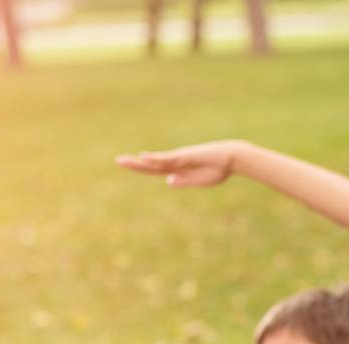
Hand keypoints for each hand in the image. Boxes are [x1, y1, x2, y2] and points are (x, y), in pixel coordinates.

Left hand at [115, 139, 245, 187]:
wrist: (231, 158)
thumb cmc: (219, 169)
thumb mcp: (199, 180)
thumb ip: (184, 181)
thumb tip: (167, 182)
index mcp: (179, 169)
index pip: (156, 169)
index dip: (142, 168)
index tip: (130, 165)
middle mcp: (176, 162)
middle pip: (151, 164)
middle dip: (135, 164)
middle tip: (118, 161)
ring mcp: (180, 158)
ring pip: (155, 161)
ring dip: (139, 162)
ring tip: (123, 161)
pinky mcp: (185, 156)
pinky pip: (167, 159)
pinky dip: (155, 159)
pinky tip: (143, 157)